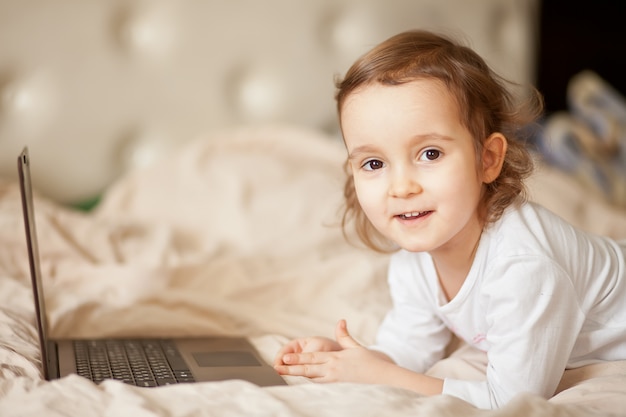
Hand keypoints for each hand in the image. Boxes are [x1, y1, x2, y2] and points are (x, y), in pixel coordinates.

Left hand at [274, 319, 393, 383]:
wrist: (382, 377)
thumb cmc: (369, 361)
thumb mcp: (355, 347)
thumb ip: (344, 335)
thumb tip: (340, 320)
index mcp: (336, 358)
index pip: (313, 358)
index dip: (298, 358)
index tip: (285, 357)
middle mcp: (333, 370)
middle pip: (309, 369)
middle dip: (292, 368)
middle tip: (277, 367)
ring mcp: (334, 379)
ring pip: (312, 378)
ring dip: (298, 375)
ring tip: (284, 373)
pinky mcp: (337, 386)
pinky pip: (320, 383)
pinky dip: (310, 381)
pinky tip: (301, 380)